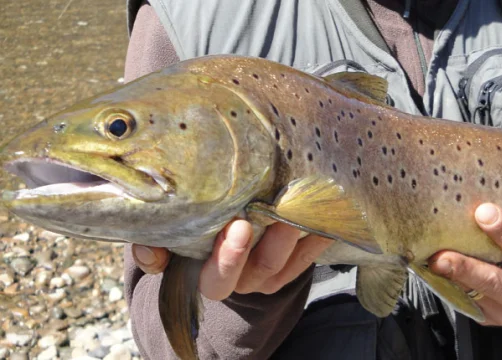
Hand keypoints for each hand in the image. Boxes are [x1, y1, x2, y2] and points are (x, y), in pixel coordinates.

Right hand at [131, 220, 333, 299]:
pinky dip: (316, 238)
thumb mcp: (166, 237)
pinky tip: (326, 217)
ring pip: (283, 265)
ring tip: (300, 210)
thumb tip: (149, 249)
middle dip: (269, 245)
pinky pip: (306, 258)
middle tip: (271, 214)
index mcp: (209, 275)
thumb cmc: (188, 231)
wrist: (217, 233)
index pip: (216, 278)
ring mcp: (266, 274)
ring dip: (293, 239)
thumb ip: (152, 242)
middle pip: (255, 272)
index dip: (227, 258)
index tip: (238, 225)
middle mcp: (241, 279)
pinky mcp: (289, 267)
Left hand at [429, 203, 501, 326]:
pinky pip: (463, 300)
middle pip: (492, 281)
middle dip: (464, 268)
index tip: (483, 212)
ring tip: (429, 261)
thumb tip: (480, 207)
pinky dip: (447, 283)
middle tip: (439, 258)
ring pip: (471, 293)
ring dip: (448, 276)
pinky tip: (433, 271)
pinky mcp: (486, 319)